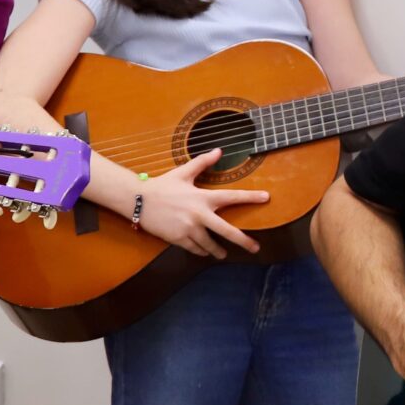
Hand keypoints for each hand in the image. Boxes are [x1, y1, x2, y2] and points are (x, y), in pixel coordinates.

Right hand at [133, 148, 269, 258]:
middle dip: (243, 241)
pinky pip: (195, 249)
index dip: (250, 197)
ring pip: (210, 245)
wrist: (138, 200)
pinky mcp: (178, 239)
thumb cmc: (162, 185)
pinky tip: (204, 251)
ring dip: (217, 250)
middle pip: (227, 231)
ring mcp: (189, 229)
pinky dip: (201, 251)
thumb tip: (219, 150)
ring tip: (223, 254)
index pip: (232, 197)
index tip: (266, 198)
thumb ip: (203, 163)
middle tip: (255, 248)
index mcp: (203, 197)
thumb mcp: (184, 172)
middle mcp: (199, 215)